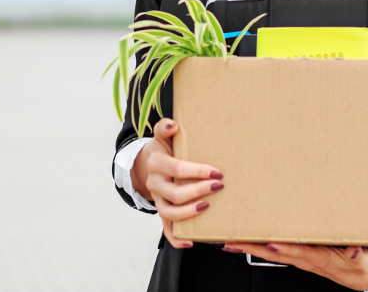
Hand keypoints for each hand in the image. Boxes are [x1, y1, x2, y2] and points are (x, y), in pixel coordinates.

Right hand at [130, 118, 223, 248]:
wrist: (148, 162)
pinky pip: (165, 229)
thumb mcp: (163, 136)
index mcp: (157, 163)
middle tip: (219, 187)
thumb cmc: (164, 148)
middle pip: (174, 193)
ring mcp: (157, 199)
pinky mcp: (161, 210)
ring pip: (168, 212)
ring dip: (188, 213)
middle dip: (198, 191)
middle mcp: (155, 183)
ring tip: (208, 207)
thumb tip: (173, 125)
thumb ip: (165, 128)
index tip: (217, 173)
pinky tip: (190, 242)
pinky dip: (176, 238)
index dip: (197, 171)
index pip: (176, 168)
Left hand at [224, 242, 367, 290]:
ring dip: (253, 248)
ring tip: (234, 242)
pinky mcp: (301, 256)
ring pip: (273, 254)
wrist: (362, 276)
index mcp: (321, 259)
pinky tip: (250, 243)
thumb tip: (355, 251)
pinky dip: (262, 247)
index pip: (299, 253)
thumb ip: (360, 256)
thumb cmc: (361, 266)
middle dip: (255, 248)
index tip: (269, 244)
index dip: (285, 249)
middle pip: (276, 254)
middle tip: (235, 242)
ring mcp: (302, 259)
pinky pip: (277, 252)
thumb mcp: (366, 262)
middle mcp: (307, 260)